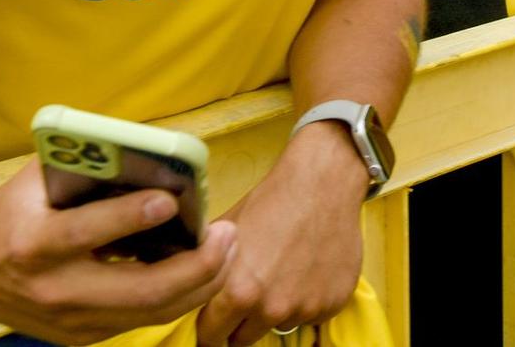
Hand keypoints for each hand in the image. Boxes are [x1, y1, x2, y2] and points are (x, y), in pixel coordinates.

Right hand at [0, 163, 235, 344]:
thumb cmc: (10, 209)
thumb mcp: (38, 178)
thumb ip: (89, 166)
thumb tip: (154, 152)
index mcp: (33, 243)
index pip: (88, 232)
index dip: (131, 217)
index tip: (171, 199)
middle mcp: (51, 289)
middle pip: (138, 290)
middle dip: (195, 265)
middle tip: (228, 234)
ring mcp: (67, 321)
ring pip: (149, 312)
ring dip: (198, 282)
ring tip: (227, 250)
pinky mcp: (79, 336)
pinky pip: (140, 318)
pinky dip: (177, 295)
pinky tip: (201, 270)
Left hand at [196, 127, 366, 345]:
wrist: (322, 184)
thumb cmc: (270, 202)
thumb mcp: (224, 232)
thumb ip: (203, 267)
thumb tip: (181, 285)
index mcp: (238, 293)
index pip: (210, 336)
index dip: (210, 325)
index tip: (215, 317)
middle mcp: (272, 309)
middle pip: (243, 339)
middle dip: (241, 323)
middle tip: (248, 293)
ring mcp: (306, 309)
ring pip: (278, 326)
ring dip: (276, 310)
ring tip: (281, 275)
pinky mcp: (333, 304)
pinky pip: (310, 315)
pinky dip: (306, 300)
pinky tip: (306, 270)